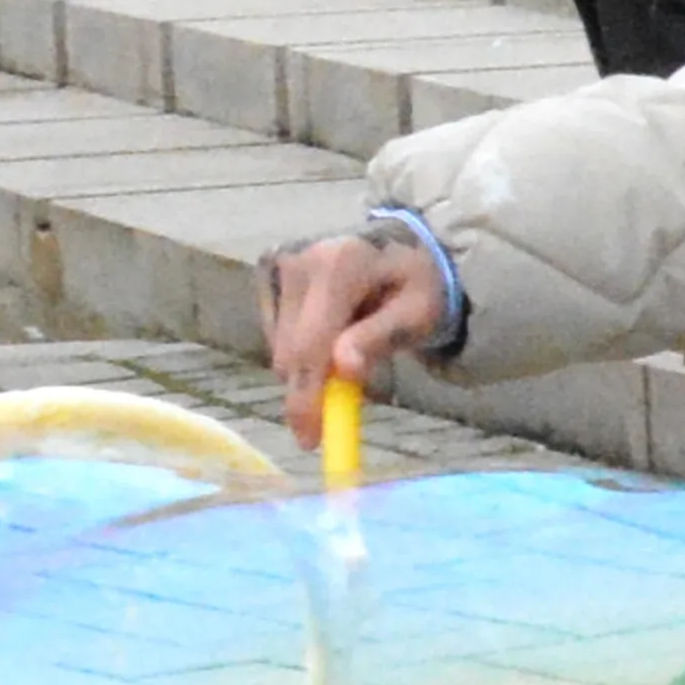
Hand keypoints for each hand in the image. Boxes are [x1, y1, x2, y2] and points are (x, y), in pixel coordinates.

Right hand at [260, 228, 455, 441]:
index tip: (311, 439)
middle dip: (309, 390)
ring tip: (350, 348)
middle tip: (334, 414)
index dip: (307, 396)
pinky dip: (300, 348)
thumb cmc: (417, 283)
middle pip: (289, 350)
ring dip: (309, 366)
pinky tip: (331, 332)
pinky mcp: (267, 273)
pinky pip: (275, 333)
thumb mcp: (417, 313)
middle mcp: (299, 259)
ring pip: (278, 347)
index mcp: (340, 265)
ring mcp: (278, 264)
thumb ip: (379, 338)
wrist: (402, 245)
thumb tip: (343, 368)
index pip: (311, 344)